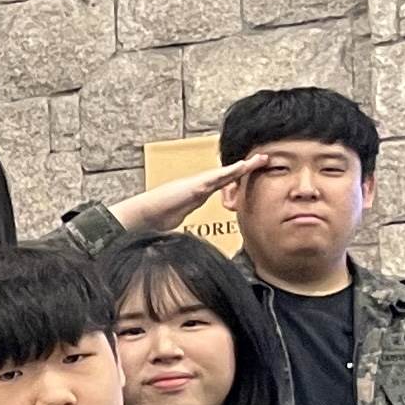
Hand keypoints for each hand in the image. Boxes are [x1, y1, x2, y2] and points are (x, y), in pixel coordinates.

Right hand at [114, 151, 277, 237]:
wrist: (140, 216)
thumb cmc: (155, 221)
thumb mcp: (178, 225)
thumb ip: (188, 227)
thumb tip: (191, 244)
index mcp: (197, 194)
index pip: (221, 185)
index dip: (237, 179)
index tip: (252, 174)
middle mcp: (198, 186)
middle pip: (227, 176)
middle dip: (246, 168)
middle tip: (264, 160)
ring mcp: (196, 185)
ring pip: (225, 174)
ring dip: (244, 166)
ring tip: (261, 160)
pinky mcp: (193, 187)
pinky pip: (216, 178)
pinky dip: (231, 172)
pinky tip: (244, 167)